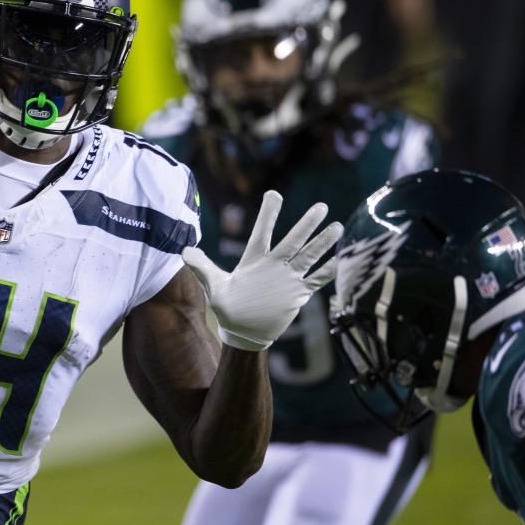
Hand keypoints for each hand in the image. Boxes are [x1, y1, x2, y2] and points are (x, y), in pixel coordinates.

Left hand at [182, 190, 342, 350]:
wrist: (243, 331)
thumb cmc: (227, 307)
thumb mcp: (214, 286)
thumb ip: (202, 268)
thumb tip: (184, 251)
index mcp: (254, 259)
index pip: (262, 232)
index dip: (268, 214)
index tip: (273, 193)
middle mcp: (274, 264)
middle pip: (293, 240)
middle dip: (306, 224)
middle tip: (321, 206)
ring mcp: (287, 277)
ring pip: (309, 256)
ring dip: (322, 243)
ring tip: (338, 227)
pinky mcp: (297, 294)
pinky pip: (315, 280)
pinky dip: (327, 272)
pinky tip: (340, 260)